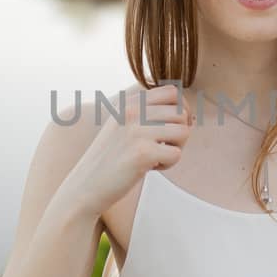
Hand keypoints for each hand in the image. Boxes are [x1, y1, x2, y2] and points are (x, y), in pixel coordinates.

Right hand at [69, 82, 193, 216]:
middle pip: (182, 113)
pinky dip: (168, 164)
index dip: (181, 110)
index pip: (172, 92)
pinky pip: (176, 154)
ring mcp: (136, 131)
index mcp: (129, 101)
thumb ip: (147, 112)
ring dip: (176, 148)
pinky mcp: (142, 153)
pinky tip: (150, 168)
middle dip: (180, 132)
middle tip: (163, 147)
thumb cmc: (111, 157)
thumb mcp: (123, 124)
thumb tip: (190, 113)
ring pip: (183, 131)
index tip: (170, 129)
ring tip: (156, 157)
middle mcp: (132, 111)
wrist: (86, 185)